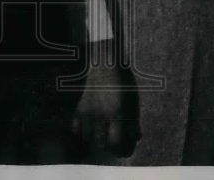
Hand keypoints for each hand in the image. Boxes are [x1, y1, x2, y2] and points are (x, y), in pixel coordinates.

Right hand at [72, 39, 139, 156]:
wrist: (106, 63)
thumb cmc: (124, 84)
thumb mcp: (133, 101)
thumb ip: (134, 121)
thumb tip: (136, 139)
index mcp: (117, 112)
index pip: (116, 144)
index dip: (122, 151)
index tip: (125, 150)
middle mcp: (100, 113)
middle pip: (102, 144)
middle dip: (111, 147)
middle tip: (116, 143)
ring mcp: (88, 110)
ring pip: (88, 139)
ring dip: (97, 139)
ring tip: (104, 134)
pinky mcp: (79, 107)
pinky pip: (77, 129)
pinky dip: (82, 132)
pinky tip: (92, 127)